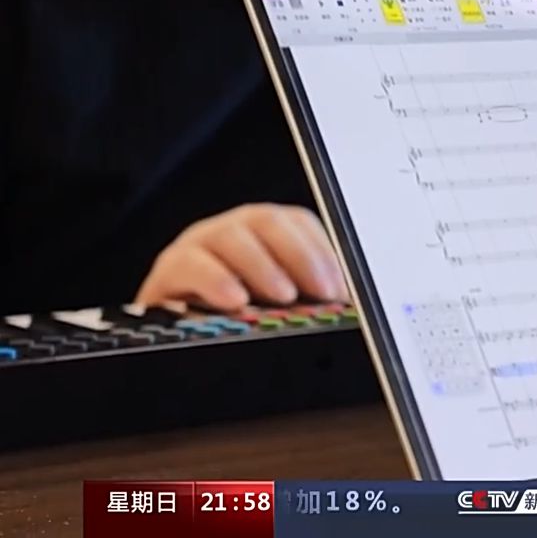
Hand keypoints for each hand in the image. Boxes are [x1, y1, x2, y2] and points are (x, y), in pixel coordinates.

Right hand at [134, 203, 348, 311]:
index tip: (339, 289)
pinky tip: (235, 302)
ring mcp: (198, 245)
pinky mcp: (169, 271)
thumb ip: (307, 301)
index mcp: (264, 232)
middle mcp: (232, 230)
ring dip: (263, 267)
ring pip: (230, 237)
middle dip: (300, 256)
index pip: (298, 223)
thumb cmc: (233, 318)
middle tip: (321, 293)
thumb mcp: (276, 307)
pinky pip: (189, 264)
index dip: (322, 252)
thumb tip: (346, 310)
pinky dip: (215, 281)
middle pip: (267, 221)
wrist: (173, 336)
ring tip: (284, 297)